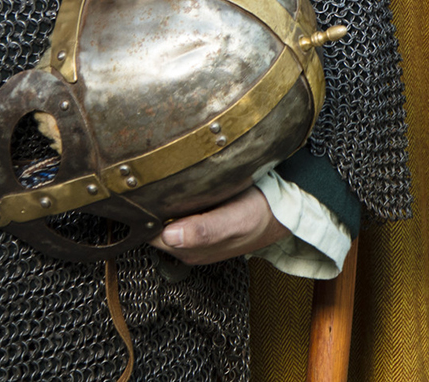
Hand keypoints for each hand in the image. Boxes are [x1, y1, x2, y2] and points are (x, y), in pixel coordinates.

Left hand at [152, 185, 286, 264]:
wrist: (284, 213)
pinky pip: (179, 212)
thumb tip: (170, 236)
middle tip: (155, 177)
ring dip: (164, 201)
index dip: (144, 212)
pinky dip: (177, 200)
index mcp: (189, 250)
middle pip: (154, 225)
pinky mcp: (202, 224)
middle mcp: (187, 246)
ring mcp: (193, 236)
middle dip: (151, 205)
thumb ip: (204, 230)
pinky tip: (185, 186)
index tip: (145, 190)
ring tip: (167, 178)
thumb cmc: (261, 216)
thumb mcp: (234, 221)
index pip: (149, 232)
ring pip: (166, 218)